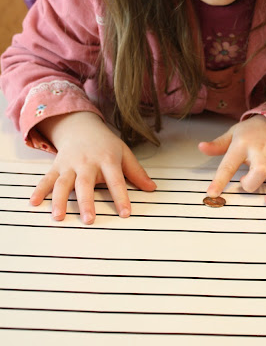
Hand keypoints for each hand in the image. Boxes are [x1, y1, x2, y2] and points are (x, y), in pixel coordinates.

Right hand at [30, 112, 155, 223]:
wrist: (82, 126)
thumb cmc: (105, 144)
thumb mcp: (124, 153)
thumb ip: (136, 172)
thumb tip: (152, 188)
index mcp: (107, 160)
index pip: (116, 180)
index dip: (121, 197)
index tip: (125, 214)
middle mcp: (87, 162)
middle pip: (85, 183)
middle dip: (86, 202)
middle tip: (89, 219)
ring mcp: (70, 164)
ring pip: (63, 183)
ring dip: (59, 200)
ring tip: (59, 217)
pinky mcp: (57, 166)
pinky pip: (47, 179)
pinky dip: (39, 190)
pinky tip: (34, 203)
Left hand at [198, 115, 265, 204]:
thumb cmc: (251, 132)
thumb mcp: (232, 134)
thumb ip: (217, 145)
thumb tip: (201, 147)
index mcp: (242, 145)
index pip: (228, 164)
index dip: (219, 180)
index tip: (212, 193)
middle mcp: (261, 150)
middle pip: (259, 169)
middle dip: (252, 183)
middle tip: (245, 186)